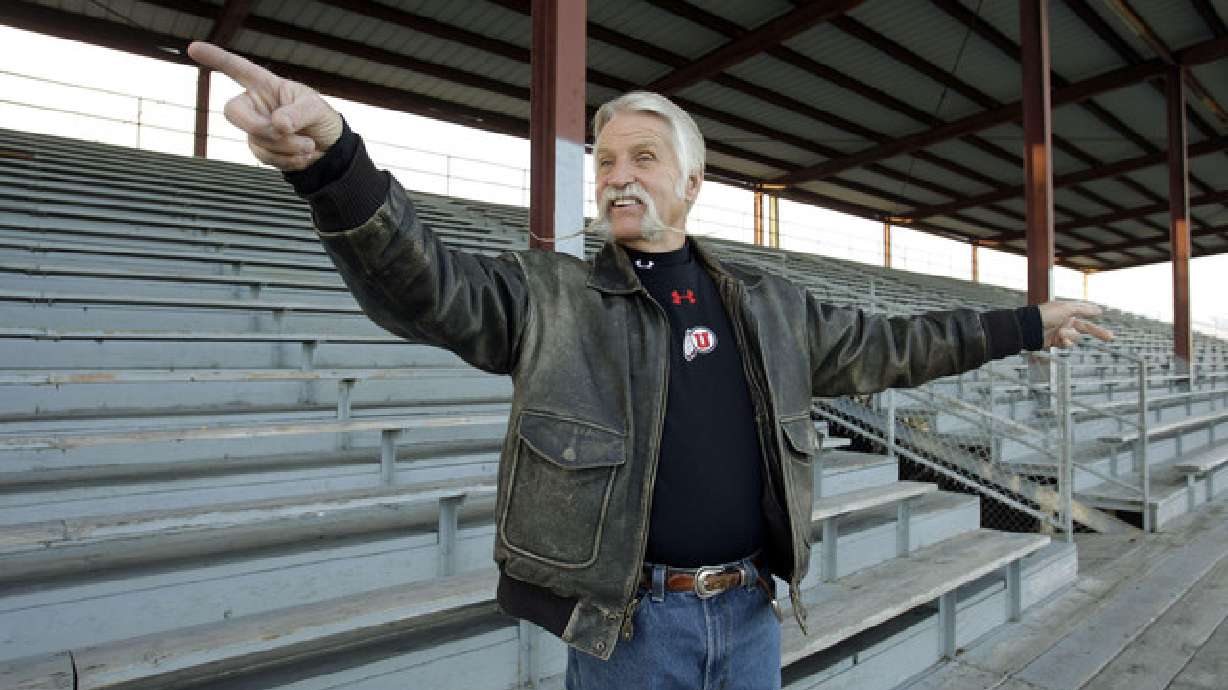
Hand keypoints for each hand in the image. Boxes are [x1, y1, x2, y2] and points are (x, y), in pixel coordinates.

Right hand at [187, 41, 342, 170]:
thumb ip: (297, 113)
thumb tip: (277, 124)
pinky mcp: (260, 149)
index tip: (192, 48)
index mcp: (265, 85)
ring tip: (309, 146)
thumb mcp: (316, 109)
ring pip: (255, 140)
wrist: (329, 150)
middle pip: (233, 112)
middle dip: (259, 126)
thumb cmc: (321, 119)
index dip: (216, 58)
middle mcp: (255, 105)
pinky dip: (287, 160)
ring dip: (285, 147)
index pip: (237, 68)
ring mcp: (255, 128)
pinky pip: (264, 158)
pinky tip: (302, 156)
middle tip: (287, 132)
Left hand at [1037, 301, 1113, 348]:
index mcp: (1068, 311)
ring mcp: (1062, 332)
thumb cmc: (1045, 315)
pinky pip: (1068, 344)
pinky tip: (1060, 339)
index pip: (1084, 312)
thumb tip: (1098, 309)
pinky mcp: (1057, 341)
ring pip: (1075, 337)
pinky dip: (1065, 342)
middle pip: (1086, 328)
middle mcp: (1066, 321)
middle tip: (1111, 337)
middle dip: (1098, 332)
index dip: (1092, 313)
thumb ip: (1083, 308)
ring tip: (1060, 332)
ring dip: (1070, 335)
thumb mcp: (1066, 308)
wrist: (1029, 328)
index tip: (1101, 313)